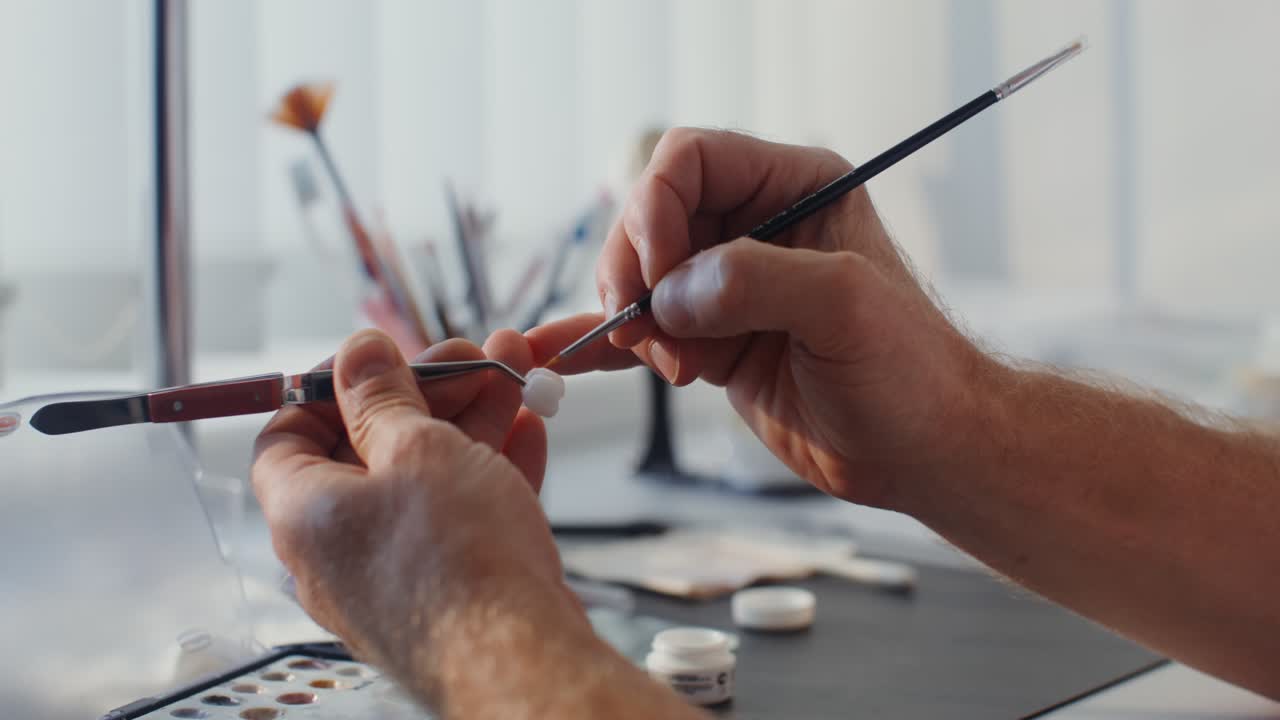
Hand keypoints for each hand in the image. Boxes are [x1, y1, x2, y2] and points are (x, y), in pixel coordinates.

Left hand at [252, 329, 584, 700]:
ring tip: (515, 376)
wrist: (520, 658)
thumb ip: (383, 397)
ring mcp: (395, 572)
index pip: (289, 433)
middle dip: (426, 393)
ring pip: (424, 478)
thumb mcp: (417, 448)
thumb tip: (357, 353)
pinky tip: (527, 430)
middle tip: (471, 356)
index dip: (332, 386)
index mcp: (304, 512)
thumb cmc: (458, 559)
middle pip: (369, 449)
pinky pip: (456, 516)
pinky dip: (487, 471)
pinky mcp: (446, 590)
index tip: (383, 358)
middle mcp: (339, 548)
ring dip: (468, 422)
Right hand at [529, 128, 996, 505]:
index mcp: (793, 188)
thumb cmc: (912, 371)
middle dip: (635, 270)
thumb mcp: (844, 308)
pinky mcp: (712, 340)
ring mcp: (728, 287)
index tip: (658, 272)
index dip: (656, 208)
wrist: (923, 450)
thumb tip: (675, 293)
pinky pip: (643, 330)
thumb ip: (756, 281)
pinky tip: (568, 358)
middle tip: (650, 328)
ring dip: (630, 317)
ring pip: (638, 275)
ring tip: (671, 363)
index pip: (690, 160)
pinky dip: (604, 344)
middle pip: (650, 216)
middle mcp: (754, 227)